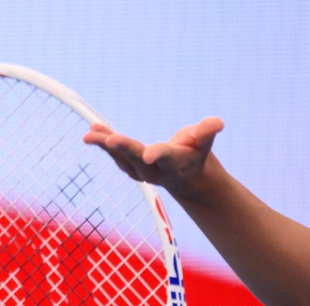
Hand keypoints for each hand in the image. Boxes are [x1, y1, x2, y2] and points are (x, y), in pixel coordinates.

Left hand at [82, 117, 224, 197]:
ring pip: (121, 158)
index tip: (150, 154)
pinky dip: (103, 143)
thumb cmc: (196, 153)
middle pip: (137, 158)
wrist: (186, 178)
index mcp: (175, 162)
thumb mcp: (204, 143)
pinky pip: (114, 154)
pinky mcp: (129, 166)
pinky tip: (92, 131)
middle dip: (124, 149)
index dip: (158, 155)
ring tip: (91, 134)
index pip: (165, 157)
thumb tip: (218, 122)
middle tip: (110, 140)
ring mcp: (140, 171)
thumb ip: (207, 132)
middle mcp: (155, 170)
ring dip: (105, 146)